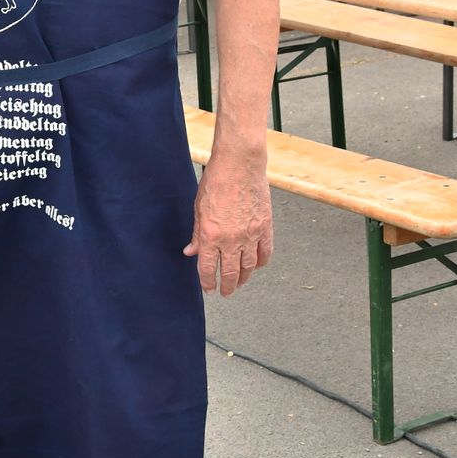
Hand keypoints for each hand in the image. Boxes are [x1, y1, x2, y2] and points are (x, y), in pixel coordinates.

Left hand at [183, 151, 272, 296]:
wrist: (240, 164)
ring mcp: (250, 234)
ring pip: (249, 267)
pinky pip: (265, 253)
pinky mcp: (265, 227)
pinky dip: (260, 263)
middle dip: (228, 286)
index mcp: (211, 235)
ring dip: (244, 278)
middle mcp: (231, 239)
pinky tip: (256, 266)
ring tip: (240, 282)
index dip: (208, 283)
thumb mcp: (199, 209)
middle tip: (226, 292)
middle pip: (231, 273)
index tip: (209, 289)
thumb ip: (197, 234)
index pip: (208, 269)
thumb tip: (191, 252)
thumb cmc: (216, 182)